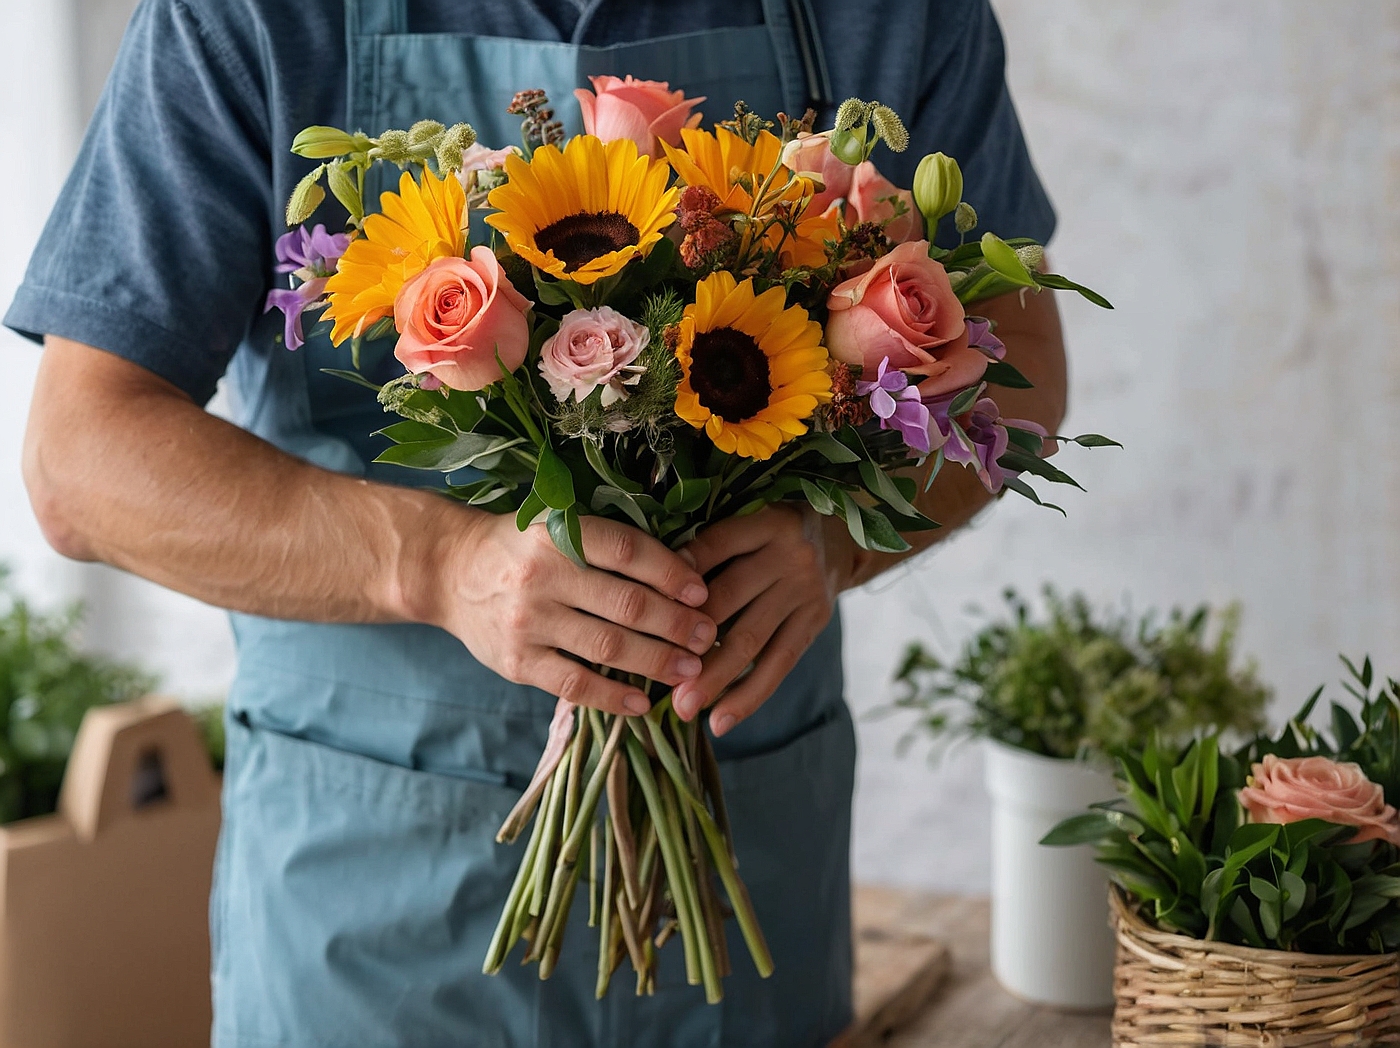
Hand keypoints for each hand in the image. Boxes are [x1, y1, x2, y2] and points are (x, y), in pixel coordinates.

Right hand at [426, 512, 717, 715]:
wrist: (449, 572)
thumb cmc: (521, 548)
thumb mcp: (557, 527)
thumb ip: (609, 547)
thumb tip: (685, 571)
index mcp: (556, 534)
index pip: (627, 551)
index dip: (670, 573)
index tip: (702, 592)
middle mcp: (541, 576)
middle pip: (626, 604)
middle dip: (676, 624)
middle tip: (707, 637)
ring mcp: (527, 623)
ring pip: (607, 647)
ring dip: (656, 662)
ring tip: (690, 671)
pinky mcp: (516, 662)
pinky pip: (574, 684)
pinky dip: (613, 697)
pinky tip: (643, 703)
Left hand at [672, 506, 857, 735]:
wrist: (845, 538)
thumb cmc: (774, 531)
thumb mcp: (752, 516)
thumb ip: (713, 543)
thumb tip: (653, 587)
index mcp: (767, 522)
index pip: (717, 545)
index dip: (681, 571)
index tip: (646, 600)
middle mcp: (790, 555)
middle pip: (730, 597)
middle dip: (688, 636)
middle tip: (652, 669)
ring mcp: (806, 592)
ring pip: (752, 639)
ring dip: (713, 677)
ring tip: (681, 707)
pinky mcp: (814, 623)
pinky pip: (779, 665)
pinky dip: (748, 696)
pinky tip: (719, 722)